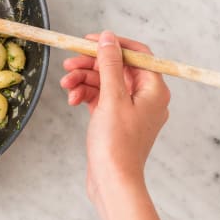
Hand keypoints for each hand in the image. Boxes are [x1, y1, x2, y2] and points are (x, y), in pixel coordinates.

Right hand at [60, 31, 169, 200]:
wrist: (112, 181)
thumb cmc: (117, 144)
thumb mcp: (112, 97)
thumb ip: (110, 65)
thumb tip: (108, 38)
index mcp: (154, 89)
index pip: (136, 54)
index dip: (113, 45)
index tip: (89, 40)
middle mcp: (146, 97)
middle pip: (117, 68)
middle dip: (91, 65)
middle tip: (68, 63)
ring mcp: (130, 109)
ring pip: (105, 83)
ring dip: (83, 80)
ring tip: (65, 85)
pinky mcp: (115, 119)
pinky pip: (100, 98)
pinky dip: (85, 95)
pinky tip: (72, 100)